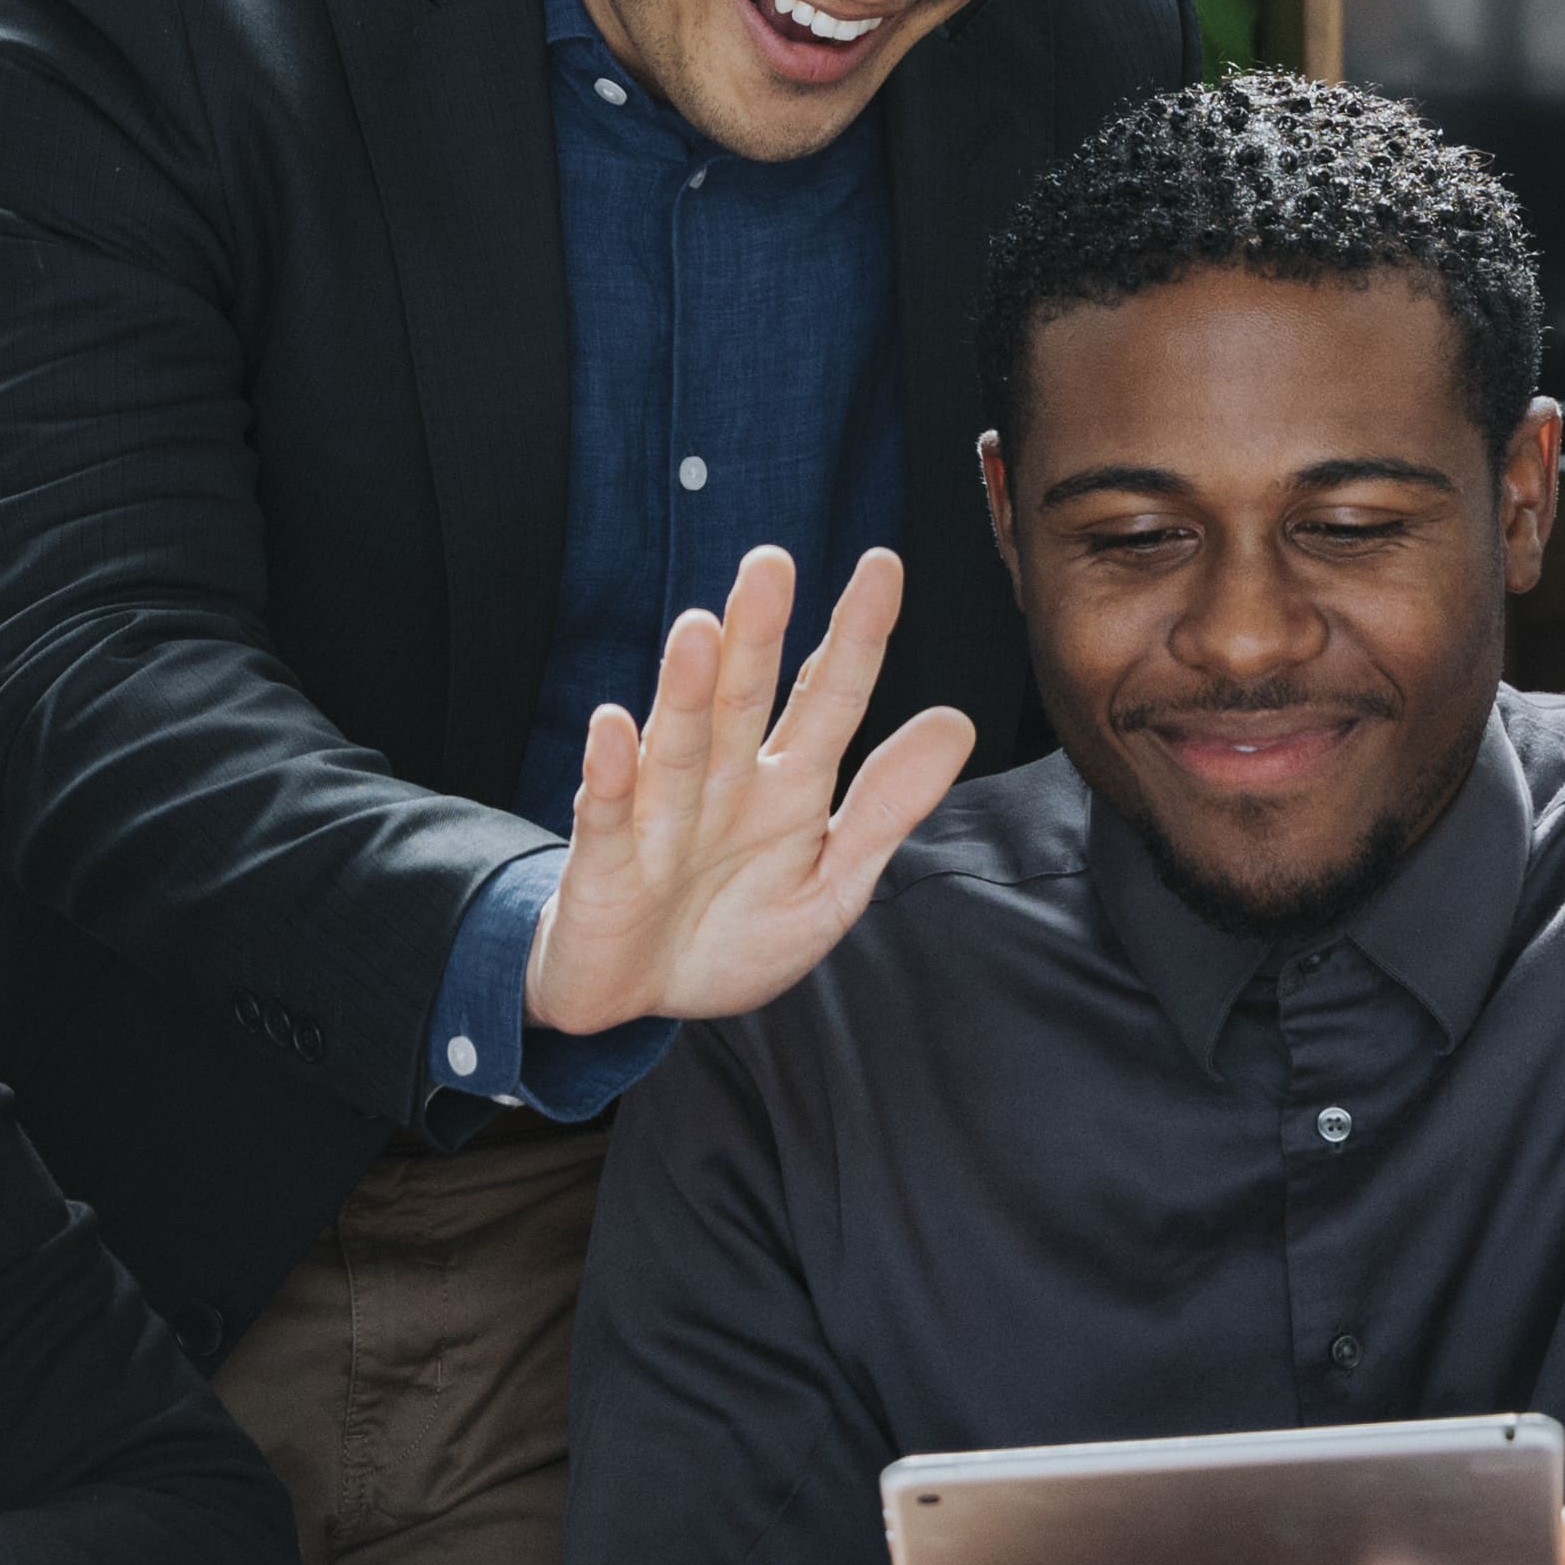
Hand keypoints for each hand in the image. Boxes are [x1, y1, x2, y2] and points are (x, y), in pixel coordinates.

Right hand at [525, 545, 973, 1036]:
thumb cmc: (734, 932)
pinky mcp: (606, 864)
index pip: (827, 697)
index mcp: (787, 785)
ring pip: (679, 744)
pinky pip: (608, 814)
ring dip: (687, 691)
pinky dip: (611, 775)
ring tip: (700, 630)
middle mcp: (724, 783)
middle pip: (744, 699)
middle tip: (772, 564)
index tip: (883, 567)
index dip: (855, 638)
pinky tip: (615, 729)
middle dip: (758, 635)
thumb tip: (958, 722)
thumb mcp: (832, 882)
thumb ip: (887, 807)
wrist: (638, 999)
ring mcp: (661, 817)